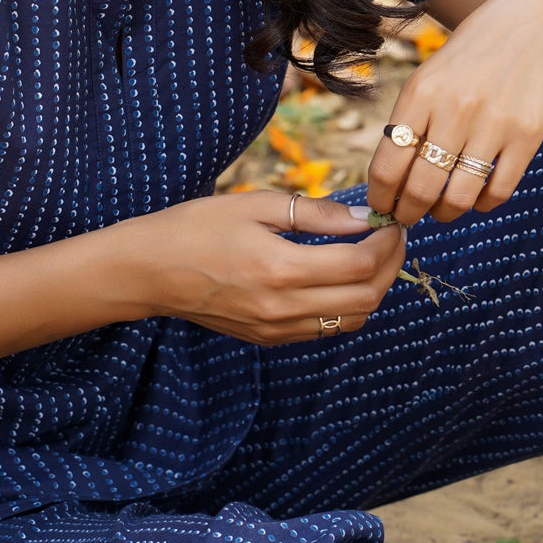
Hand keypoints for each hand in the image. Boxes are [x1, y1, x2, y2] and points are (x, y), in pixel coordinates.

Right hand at [123, 190, 406, 344]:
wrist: (150, 270)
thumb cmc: (197, 226)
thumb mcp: (254, 205)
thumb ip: (314, 214)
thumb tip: (364, 217)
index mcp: (280, 268)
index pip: (360, 264)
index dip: (386, 242)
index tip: (391, 221)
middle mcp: (282, 307)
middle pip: (365, 298)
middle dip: (389, 266)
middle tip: (392, 238)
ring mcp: (276, 328)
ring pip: (350, 321)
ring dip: (372, 290)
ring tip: (370, 256)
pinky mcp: (268, 338)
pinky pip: (324, 329)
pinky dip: (344, 305)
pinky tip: (338, 276)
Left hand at [368, 0, 542, 226]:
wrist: (530, 26)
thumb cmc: (468, 59)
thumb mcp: (428, 79)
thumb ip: (409, 123)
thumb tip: (389, 182)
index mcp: (420, 94)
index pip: (387, 164)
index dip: (381, 196)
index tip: (381, 207)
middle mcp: (454, 109)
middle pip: (421, 187)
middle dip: (409, 212)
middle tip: (408, 216)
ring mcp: (493, 123)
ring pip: (459, 196)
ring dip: (445, 213)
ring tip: (441, 210)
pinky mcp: (527, 136)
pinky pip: (498, 191)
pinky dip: (482, 205)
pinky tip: (475, 199)